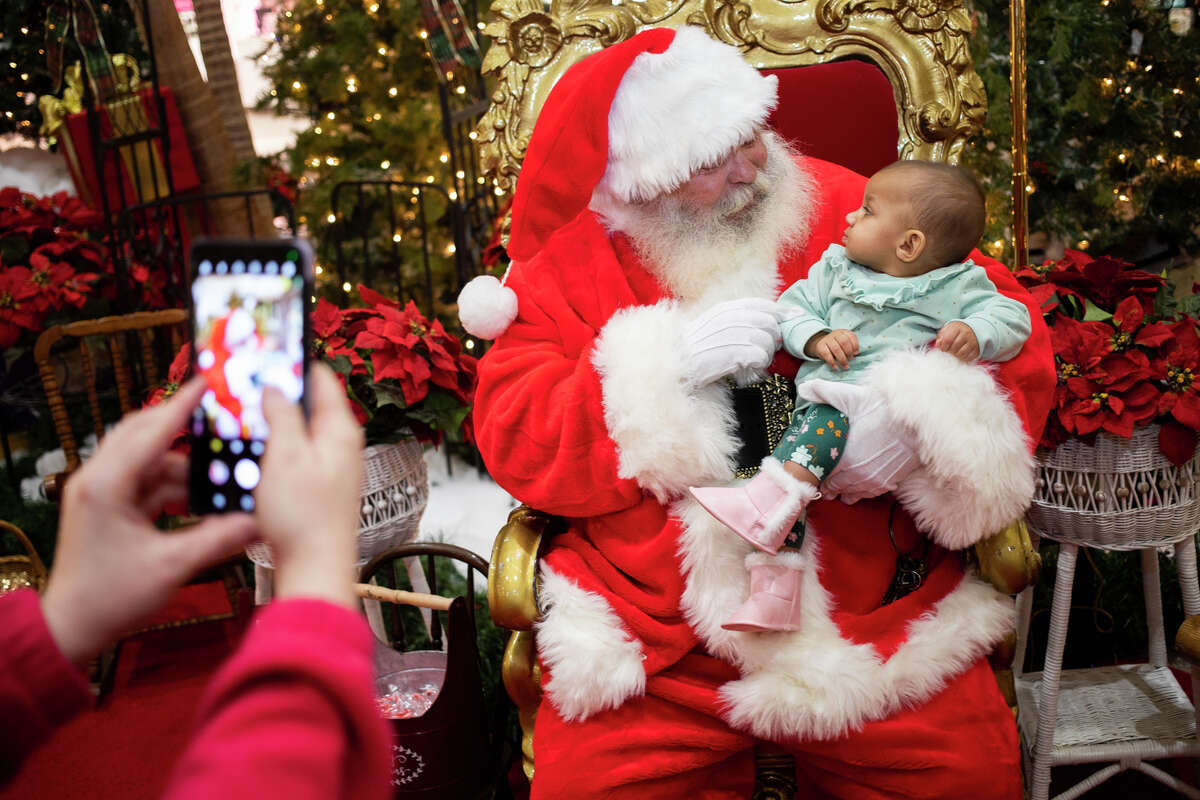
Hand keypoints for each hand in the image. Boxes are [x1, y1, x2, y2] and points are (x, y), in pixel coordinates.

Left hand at [41, 378, 257, 667]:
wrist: (71, 627)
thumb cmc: (111, 598)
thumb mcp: (172, 566)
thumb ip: (218, 537)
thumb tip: (260, 520)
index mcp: (106, 485)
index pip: (152, 432)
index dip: (183, 406)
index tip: (209, 382)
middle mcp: (96, 479)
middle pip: (142, 433)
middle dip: (180, 423)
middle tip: (217, 412)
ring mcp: (98, 492)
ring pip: (145, 457)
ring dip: (181, 463)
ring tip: (218, 468)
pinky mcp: (104, 506)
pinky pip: (143, 479)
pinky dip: (171, 482)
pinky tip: (199, 495)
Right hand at [256, 362, 363, 608]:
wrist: (314, 569)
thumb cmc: (303, 516)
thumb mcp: (284, 456)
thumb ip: (281, 415)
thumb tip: (274, 387)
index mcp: (340, 429)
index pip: (320, 377)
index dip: (291, 362)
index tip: (264, 353)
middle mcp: (342, 445)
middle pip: (308, 404)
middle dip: (277, 394)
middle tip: (243, 385)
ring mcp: (332, 467)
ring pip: (298, 431)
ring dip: (272, 424)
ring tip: (242, 419)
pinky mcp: (319, 487)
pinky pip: (295, 456)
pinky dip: (274, 450)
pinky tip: (252, 457)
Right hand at [683, 298, 779, 386]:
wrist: (677, 362)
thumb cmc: (696, 347)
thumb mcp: (714, 324)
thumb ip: (737, 320)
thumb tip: (767, 323)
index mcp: (727, 308)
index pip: (763, 305)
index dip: (782, 311)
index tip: (794, 316)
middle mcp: (732, 317)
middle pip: (770, 324)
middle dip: (772, 339)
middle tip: (763, 351)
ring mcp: (734, 334)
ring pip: (768, 342)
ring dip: (765, 355)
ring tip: (752, 363)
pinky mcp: (735, 352)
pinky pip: (761, 357)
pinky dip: (758, 365)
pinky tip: (748, 368)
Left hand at [793, 379, 918, 503]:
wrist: (916, 423)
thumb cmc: (883, 410)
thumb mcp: (850, 396)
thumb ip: (823, 392)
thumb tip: (803, 388)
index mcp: (843, 458)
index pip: (820, 476)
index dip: (813, 473)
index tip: (809, 469)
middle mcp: (856, 475)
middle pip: (833, 489)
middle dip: (826, 484)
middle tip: (820, 478)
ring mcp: (873, 481)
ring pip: (850, 495)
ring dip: (842, 490)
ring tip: (837, 485)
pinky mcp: (888, 483)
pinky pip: (868, 495)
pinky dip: (860, 491)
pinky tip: (857, 484)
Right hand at [806, 329, 858, 370]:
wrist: (821, 344)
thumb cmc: (836, 345)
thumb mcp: (843, 343)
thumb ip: (850, 346)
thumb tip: (855, 354)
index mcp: (843, 332)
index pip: (851, 336)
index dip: (855, 345)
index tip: (856, 353)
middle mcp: (835, 334)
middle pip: (844, 341)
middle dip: (849, 352)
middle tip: (850, 359)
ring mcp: (827, 339)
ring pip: (836, 348)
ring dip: (842, 359)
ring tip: (845, 366)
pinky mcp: (820, 346)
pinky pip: (826, 354)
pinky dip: (832, 362)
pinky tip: (835, 367)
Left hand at [935, 321, 979, 361]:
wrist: (973, 328)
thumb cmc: (957, 330)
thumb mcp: (948, 329)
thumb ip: (941, 336)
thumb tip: (938, 344)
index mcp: (958, 328)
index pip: (948, 340)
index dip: (943, 347)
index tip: (943, 348)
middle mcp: (967, 334)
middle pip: (954, 347)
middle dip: (949, 351)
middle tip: (949, 350)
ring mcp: (973, 342)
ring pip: (962, 353)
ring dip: (955, 355)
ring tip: (954, 352)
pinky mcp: (977, 349)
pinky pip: (969, 358)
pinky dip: (963, 358)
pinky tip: (960, 354)